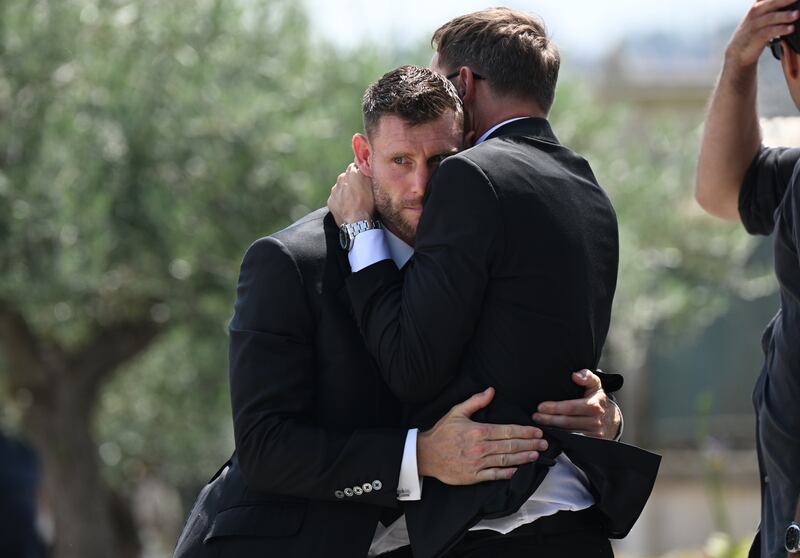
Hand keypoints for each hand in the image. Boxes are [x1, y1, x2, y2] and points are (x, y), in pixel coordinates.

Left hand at [327, 162, 374, 225]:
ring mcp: (335, 190)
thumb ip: (369, 173)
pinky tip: (348, 208)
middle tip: (361, 192)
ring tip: (355, 202)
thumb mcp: (374, 186)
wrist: (357, 223)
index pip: (356, 166)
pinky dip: (341, 201)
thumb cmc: (368, 205)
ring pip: (341, 187)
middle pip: (347, 176)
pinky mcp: (330, 200)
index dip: (361, 173)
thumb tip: (367, 165)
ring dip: (346, 192)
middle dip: (353, 182)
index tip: (364, 180)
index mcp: (353, 171)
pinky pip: (336, 198)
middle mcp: (341, 178)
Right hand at [417, 387, 546, 483]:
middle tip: (544, 444)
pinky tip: (517, 470)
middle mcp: (481, 448)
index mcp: (479, 431)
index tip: (537, 432)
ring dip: (524, 458)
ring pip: (507, 461)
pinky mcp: (474, 476)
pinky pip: (495, 475)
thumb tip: (491, 391)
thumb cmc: (441, 432)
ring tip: (536, 455)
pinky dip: (508, 473)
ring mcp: (478, 463)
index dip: (525, 431)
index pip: (508, 431)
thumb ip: (476, 401)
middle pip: (512, 446)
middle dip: (530, 444)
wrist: (426, 454)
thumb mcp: (457, 412)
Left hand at [533, 369, 620, 439]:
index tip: (541, 407)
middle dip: (549, 419)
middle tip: (535, 416)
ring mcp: (593, 434)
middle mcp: (595, 422)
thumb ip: (586, 376)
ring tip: (539, 424)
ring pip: (568, 433)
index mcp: (594, 406)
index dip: (555, 407)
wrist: (611, 419)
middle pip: (567, 422)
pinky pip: (572, 440)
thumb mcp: (595, 384)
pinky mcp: (590, 443)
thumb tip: (575, 376)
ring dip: (552, 429)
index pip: (571, 407)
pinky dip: (559, 437)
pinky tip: (550, 432)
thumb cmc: (597, 399)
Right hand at [725, 0, 798, 69]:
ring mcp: (755, 24)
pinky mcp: (756, 36)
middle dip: (786, 0)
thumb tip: (795, 9)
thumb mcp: (761, 16)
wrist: (738, 51)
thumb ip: (773, 9)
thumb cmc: (754, 32)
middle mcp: (755, 12)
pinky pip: (770, 31)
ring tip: (797, 14)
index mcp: (758, 4)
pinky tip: (790, 29)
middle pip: (772, 2)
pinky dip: (781, 29)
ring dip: (785, 16)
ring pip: (771, 17)